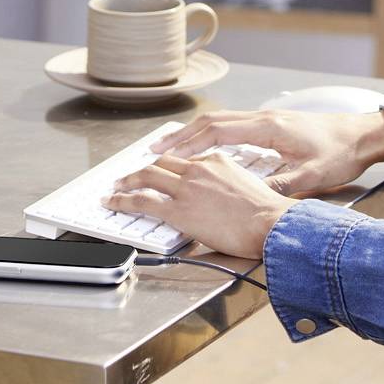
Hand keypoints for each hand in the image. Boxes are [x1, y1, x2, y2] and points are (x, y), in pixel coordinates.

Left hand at [105, 150, 295, 259]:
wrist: (270, 223)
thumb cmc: (266, 212)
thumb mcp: (247, 185)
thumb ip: (227, 183)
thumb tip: (219, 196)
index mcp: (216, 160)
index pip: (184, 161)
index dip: (167, 166)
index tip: (160, 171)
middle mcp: (198, 169)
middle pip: (161, 164)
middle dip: (142, 170)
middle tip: (130, 176)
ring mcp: (186, 188)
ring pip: (147, 177)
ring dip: (127, 182)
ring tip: (116, 187)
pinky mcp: (178, 210)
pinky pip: (142, 201)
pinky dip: (123, 200)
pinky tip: (114, 202)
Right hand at [161, 107, 383, 197]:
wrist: (363, 134)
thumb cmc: (341, 152)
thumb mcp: (312, 176)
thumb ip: (282, 186)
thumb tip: (254, 200)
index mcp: (269, 128)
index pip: (218, 130)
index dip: (189, 143)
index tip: (165, 155)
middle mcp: (264, 118)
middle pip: (212, 121)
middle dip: (181, 136)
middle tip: (154, 151)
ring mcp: (267, 118)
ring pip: (220, 120)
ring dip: (193, 133)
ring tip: (170, 147)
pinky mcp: (272, 124)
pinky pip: (232, 124)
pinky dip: (210, 133)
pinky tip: (203, 145)